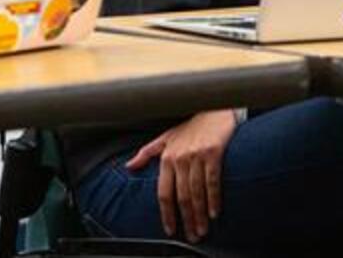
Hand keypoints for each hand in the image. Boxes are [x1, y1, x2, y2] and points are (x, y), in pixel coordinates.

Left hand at [125, 109, 236, 242]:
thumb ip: (147, 153)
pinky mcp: (214, 152)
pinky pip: (213, 180)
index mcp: (166, 157)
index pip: (163, 193)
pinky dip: (213, 198)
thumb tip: (128, 167)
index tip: (170, 229)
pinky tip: (215, 212)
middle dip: (186, 219)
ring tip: (202, 229)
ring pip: (196, 192)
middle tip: (191, 235)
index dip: (166, 214)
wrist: (214, 107)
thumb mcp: (166, 137)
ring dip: (200, 214)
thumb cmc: (191, 126)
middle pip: (181, 196)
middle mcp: (179, 157)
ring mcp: (197, 155)